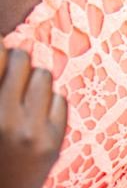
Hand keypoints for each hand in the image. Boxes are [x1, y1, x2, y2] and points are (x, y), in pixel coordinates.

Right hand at [0, 48, 66, 187]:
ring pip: (43, 76)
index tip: (2, 54)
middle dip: (16, 61)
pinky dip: (48, 102)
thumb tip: (5, 46)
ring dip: (33, 81)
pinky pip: (59, 99)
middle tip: (11, 74)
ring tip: (21, 98)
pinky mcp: (53, 141)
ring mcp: (31, 131)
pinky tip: (34, 117)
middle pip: (22, 59)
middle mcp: (3, 119)